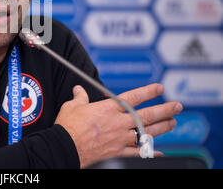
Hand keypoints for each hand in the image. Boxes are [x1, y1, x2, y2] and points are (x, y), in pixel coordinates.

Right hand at [54, 83, 182, 167]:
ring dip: (162, 128)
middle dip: (164, 109)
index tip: (159, 88)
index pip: (133, 97)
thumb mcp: (71, 106)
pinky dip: (149, 153)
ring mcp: (120, 139)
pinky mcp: (117, 153)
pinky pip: (138, 154)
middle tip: (176, 106)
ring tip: (172, 123)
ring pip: (146, 132)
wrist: (65, 147)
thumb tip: (78, 90)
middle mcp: (118, 123)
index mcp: (108, 108)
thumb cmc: (68, 127)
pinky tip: (159, 153)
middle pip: (146, 115)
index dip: (148, 91)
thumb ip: (79, 97)